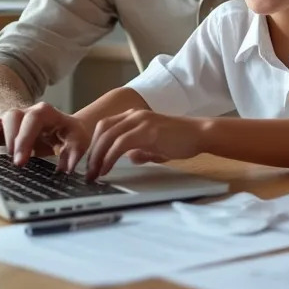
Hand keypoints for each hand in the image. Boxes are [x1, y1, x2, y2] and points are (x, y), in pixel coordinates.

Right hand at [0, 102, 89, 171]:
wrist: (65, 130)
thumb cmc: (70, 134)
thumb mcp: (79, 140)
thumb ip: (75, 152)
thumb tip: (66, 168)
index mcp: (47, 112)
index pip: (34, 118)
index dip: (25, 137)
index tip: (22, 160)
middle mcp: (27, 112)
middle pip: (13, 117)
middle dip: (12, 141)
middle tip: (16, 163)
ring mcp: (13, 119)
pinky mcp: (2, 129)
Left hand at [84, 110, 203, 180]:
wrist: (199, 134)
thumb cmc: (180, 140)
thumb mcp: (155, 146)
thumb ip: (141, 150)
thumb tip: (131, 158)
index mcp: (133, 116)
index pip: (105, 127)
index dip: (94, 145)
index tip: (90, 163)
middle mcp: (134, 115)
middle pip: (102, 130)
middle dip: (91, 152)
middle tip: (88, 172)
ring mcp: (140, 120)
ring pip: (108, 136)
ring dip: (97, 157)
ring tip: (94, 174)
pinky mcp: (147, 130)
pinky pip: (120, 144)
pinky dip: (109, 157)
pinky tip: (106, 169)